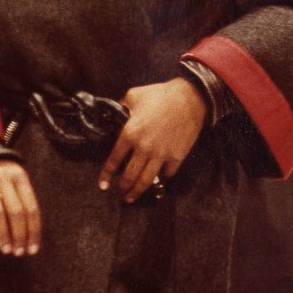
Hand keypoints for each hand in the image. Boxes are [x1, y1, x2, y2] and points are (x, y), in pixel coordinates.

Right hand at [0, 160, 41, 256]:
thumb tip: (28, 232)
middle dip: (19, 236)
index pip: (31, 208)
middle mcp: (3, 178)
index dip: (33, 231)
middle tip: (19, 252)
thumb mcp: (14, 176)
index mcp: (19, 176)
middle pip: (16, 213)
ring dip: (4, 236)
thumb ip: (22, 198)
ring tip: (6, 249)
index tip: (33, 248)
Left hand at [99, 78, 207, 201]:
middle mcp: (143, 147)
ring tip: (131, 197)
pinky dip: (161, 178)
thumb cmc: (160, 95)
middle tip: (120, 192)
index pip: (113, 160)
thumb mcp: (133, 95)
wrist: (190, 98)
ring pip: (146, 180)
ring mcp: (161, 154)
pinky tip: (157, 179)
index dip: (106, 174)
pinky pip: (166, 174)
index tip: (103, 184)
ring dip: (137, 191)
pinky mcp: (176, 156)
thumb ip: (121, 107)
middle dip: (122, 188)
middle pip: (129, 176)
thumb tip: (113, 115)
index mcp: (130, 133)